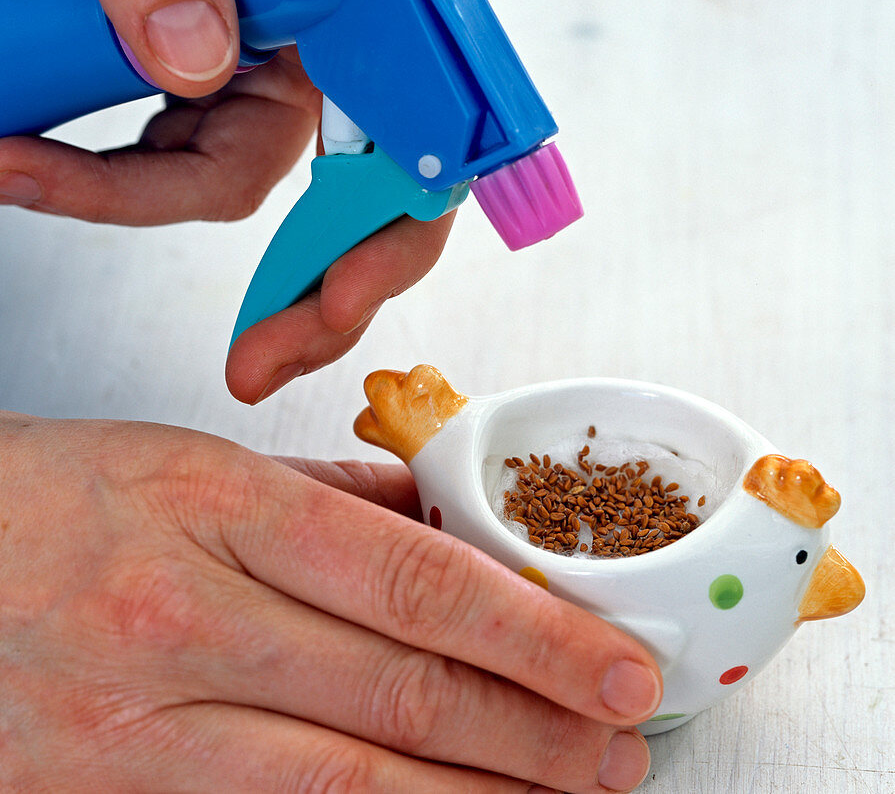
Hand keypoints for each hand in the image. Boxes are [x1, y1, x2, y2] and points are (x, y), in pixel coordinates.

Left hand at [0, 0, 453, 396]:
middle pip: (352, 179)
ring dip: (140, 208)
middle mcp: (310, 23)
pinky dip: (112, 186)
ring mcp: (252, 58)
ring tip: (20, 172)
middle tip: (257, 357)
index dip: (398, 211)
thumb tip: (200, 60)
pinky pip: (176, 161)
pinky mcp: (193, 80)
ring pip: (238, 181)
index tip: (350, 293)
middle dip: (308, 279)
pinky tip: (47, 168)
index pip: (411, 104)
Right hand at [0, 412, 657, 791]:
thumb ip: (325, 492)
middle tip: (623, 745)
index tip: (616, 663)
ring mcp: (132, 726)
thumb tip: (439, 520)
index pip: (412, 581)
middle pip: (399, 690)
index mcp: (215, 506)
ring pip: (346, 782)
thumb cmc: (48, 493)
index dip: (534, 632)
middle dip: (535, 728)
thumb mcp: (187, 459)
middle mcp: (180, 619)